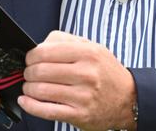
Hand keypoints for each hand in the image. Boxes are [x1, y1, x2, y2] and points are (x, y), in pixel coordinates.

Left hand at [18, 31, 136, 130]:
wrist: (129, 99)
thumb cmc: (107, 72)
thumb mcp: (94, 48)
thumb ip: (67, 41)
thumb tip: (40, 45)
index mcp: (88, 53)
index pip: (46, 51)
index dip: (31, 55)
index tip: (30, 59)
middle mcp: (86, 74)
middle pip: (41, 71)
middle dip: (28, 72)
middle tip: (29, 73)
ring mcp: (83, 96)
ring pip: (41, 91)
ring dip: (28, 89)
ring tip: (29, 87)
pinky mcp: (79, 115)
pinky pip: (47, 111)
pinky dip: (31, 106)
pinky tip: (26, 101)